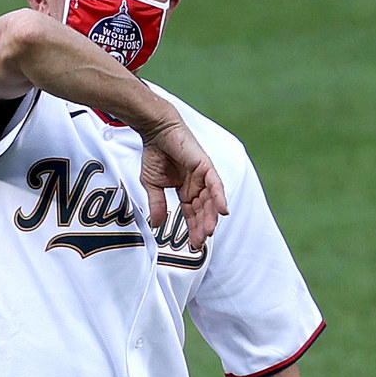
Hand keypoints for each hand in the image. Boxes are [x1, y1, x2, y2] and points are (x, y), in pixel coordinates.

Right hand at [138, 118, 226, 250]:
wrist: (155, 130)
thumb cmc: (154, 153)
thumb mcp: (152, 185)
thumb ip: (157, 204)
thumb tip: (156, 225)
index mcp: (186, 190)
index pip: (192, 214)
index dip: (192, 229)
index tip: (193, 245)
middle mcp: (197, 185)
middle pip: (203, 211)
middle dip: (202, 227)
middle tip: (200, 243)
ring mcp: (203, 176)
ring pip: (211, 201)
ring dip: (210, 217)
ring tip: (208, 232)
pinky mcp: (206, 166)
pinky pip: (216, 184)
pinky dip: (220, 197)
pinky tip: (223, 211)